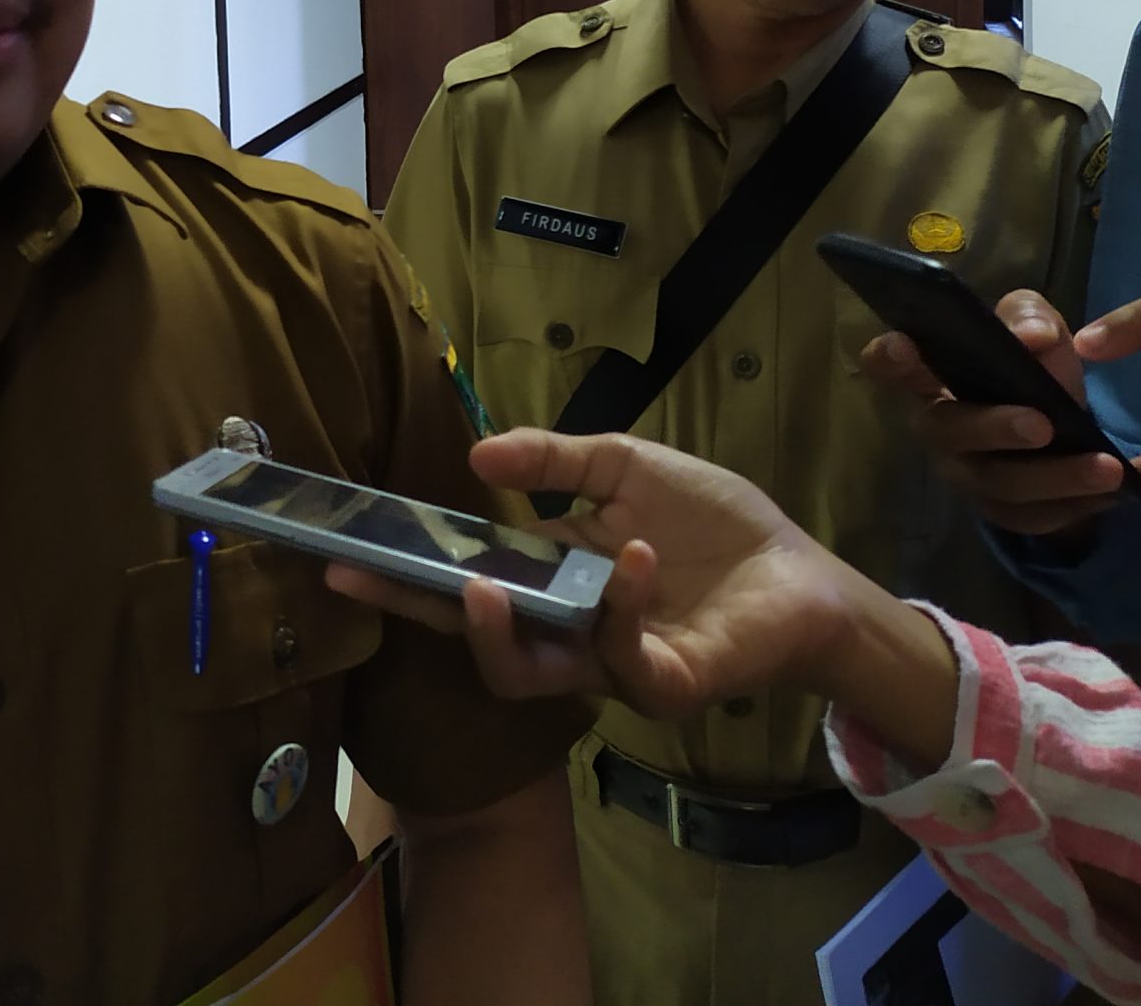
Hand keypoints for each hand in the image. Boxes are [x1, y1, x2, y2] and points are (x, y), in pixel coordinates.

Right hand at [329, 431, 877, 719]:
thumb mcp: (624, 466)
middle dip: (421, 614)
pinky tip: (629, 554)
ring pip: (530, 674)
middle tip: (375, 579)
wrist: (799, 571)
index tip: (342, 554)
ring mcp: (610, 667)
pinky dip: (618, 605)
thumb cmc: (713, 522)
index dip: (405, 573)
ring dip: (504, 629)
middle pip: (475, 641)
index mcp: (552, 581)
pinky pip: (621, 658)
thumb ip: (554, 461)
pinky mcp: (662, 683)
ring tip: (488, 583)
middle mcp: (567, 634)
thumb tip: (475, 456)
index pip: (464, 582)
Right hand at [861, 289, 1140, 536]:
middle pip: (951, 434)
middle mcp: (943, 433)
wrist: (1062, 433)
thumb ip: (1030, 319)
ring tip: (1109, 468)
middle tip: (1042, 424)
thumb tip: (1034, 339)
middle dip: (994, 429)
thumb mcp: (1033, 329)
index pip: (890, 367)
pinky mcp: (1018, 516)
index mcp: (933, 380)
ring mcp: (976, 480)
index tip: (905, 345)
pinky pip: (1056, 516)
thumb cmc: (1031, 369)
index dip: (889, 358)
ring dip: (1058, 478)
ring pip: (1006, 488)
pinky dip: (1111, 498)